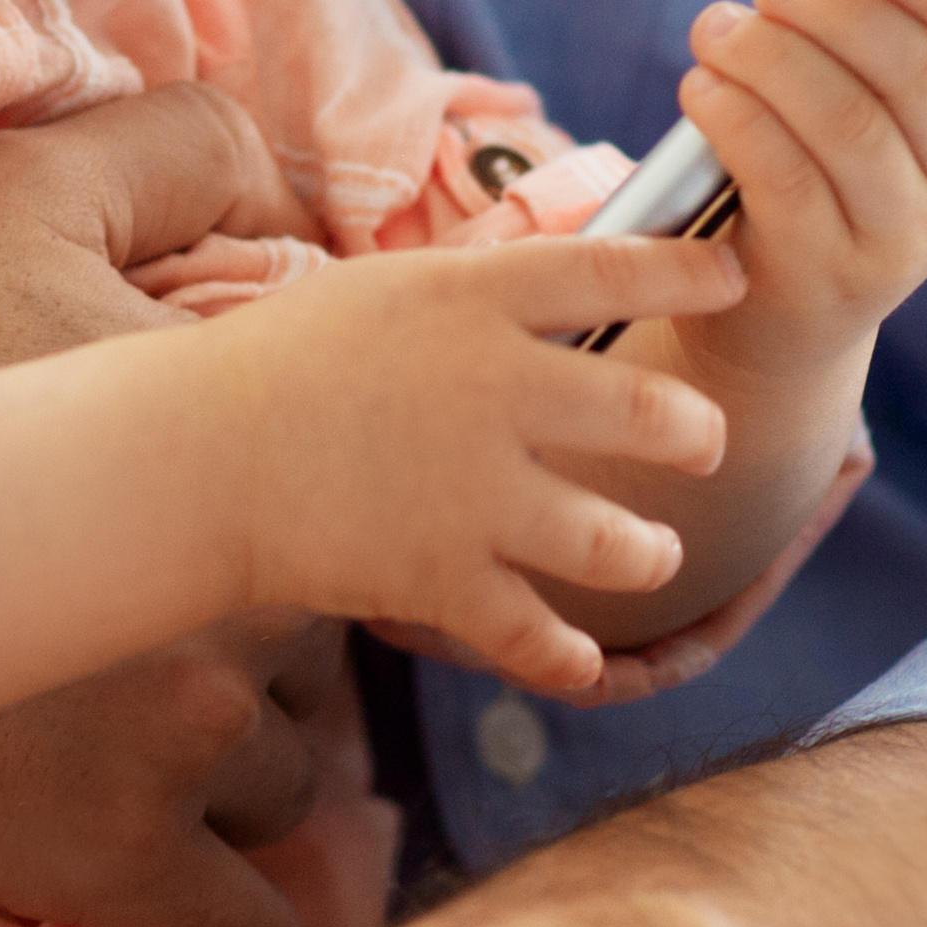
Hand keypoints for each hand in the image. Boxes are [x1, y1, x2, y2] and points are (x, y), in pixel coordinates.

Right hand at [0, 93, 340, 926]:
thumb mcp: (16, 194)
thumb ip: (176, 154)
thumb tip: (286, 188)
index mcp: (225, 466)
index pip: (344, 510)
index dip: (291, 523)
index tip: (236, 531)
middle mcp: (228, 612)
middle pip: (328, 657)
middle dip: (269, 652)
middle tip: (163, 635)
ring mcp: (175, 748)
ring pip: (300, 786)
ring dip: (249, 772)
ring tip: (143, 738)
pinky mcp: (103, 859)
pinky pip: (252, 919)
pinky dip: (248, 904)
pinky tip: (213, 876)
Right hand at [195, 230, 744, 697]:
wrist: (189, 458)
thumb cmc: (282, 362)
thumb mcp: (389, 290)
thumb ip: (486, 294)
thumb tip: (578, 281)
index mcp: (473, 300)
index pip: (618, 269)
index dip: (693, 272)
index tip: (737, 277)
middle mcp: (492, 390)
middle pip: (652, 411)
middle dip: (695, 433)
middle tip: (699, 442)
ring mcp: (471, 492)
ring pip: (621, 542)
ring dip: (647, 554)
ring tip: (648, 553)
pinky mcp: (442, 579)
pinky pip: (542, 640)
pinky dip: (569, 658)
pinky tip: (580, 657)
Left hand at [668, 0, 926, 383]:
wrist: (773, 317)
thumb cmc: (807, 173)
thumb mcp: (828, 88)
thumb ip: (829, 6)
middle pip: (912, 71)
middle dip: (833, 10)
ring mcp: (901, 237)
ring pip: (846, 121)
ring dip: (770, 58)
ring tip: (715, 31)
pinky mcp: (830, 275)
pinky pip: (783, 176)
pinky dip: (736, 117)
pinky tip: (701, 91)